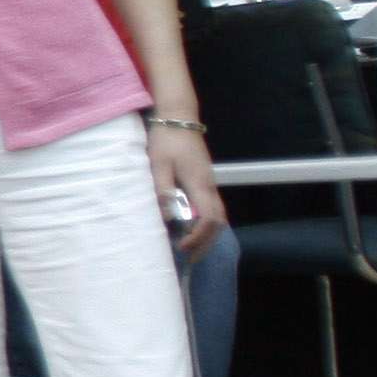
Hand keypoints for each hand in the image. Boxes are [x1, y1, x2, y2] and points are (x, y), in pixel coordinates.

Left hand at [152, 118, 223, 256]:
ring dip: (207, 234)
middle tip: (188, 257)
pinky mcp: (205, 180)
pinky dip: (206, 223)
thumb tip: (168, 217)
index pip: (209, 218)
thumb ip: (162, 190)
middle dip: (206, 242)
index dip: (199, 237)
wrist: (178, 119)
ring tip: (190, 248)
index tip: (183, 247)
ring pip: (218, 215)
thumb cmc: (166, 141)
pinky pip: (212, 207)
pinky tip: (191, 229)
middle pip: (218, 222)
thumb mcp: (158, 165)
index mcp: (199, 184)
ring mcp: (210, 183)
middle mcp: (210, 186)